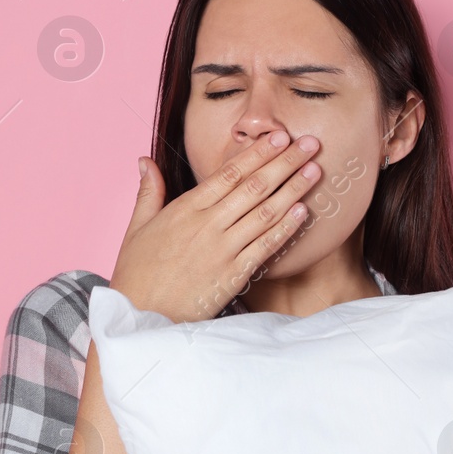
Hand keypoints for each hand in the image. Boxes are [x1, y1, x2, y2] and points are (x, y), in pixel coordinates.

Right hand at [109, 132, 323, 323]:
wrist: (141, 317)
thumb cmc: (137, 274)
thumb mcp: (137, 228)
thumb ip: (148, 192)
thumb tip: (144, 160)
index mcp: (185, 209)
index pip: (229, 173)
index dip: (258, 153)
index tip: (279, 137)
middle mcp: (207, 225)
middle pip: (254, 187)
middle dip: (285, 162)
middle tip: (310, 144)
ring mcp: (222, 250)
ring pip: (265, 213)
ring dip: (293, 189)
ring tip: (315, 170)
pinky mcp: (233, 275)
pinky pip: (265, 247)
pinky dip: (286, 228)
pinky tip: (304, 212)